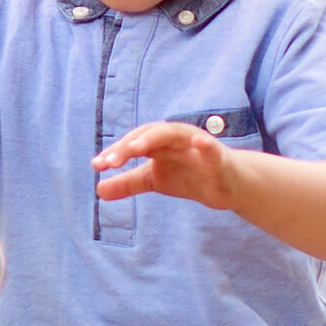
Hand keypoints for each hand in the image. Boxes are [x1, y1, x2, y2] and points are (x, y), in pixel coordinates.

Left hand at [94, 121, 238, 207]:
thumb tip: (98, 190)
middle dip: (129, 145)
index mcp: (159, 143)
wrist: (227, 186)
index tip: (98, 165)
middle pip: (150, 135)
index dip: (116, 152)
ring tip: (137, 148)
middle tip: (111, 161)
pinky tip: (199, 141)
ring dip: (155, 138)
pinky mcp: (217, 159)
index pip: (134, 142)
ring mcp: (197, 147)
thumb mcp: (154, 180)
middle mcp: (176, 139)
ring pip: (175, 135)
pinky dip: (205, 145)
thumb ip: (128, 183)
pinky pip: (211, 150)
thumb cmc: (189, 176)